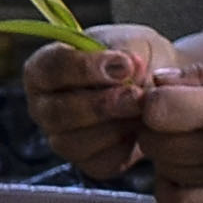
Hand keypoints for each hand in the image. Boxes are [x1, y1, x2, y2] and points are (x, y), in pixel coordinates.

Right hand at [20, 25, 191, 181]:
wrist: (159, 86)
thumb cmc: (135, 58)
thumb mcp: (132, 40)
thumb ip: (124, 50)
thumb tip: (125, 67)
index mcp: (43, 69)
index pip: (49, 69)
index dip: (85, 68)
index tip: (124, 66)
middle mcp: (44, 107)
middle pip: (57, 113)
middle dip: (101, 105)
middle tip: (136, 95)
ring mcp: (61, 138)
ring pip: (74, 142)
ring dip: (115, 126)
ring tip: (143, 109)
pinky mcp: (87, 162)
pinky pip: (99, 161)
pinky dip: (124, 146)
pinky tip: (140, 127)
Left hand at [129, 45, 202, 202]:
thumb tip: (160, 80)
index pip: (158, 110)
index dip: (151, 97)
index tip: (165, 90)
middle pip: (154, 143)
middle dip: (152, 124)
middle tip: (172, 112)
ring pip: (164, 172)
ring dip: (163, 153)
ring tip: (184, 135)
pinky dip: (173, 191)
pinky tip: (185, 170)